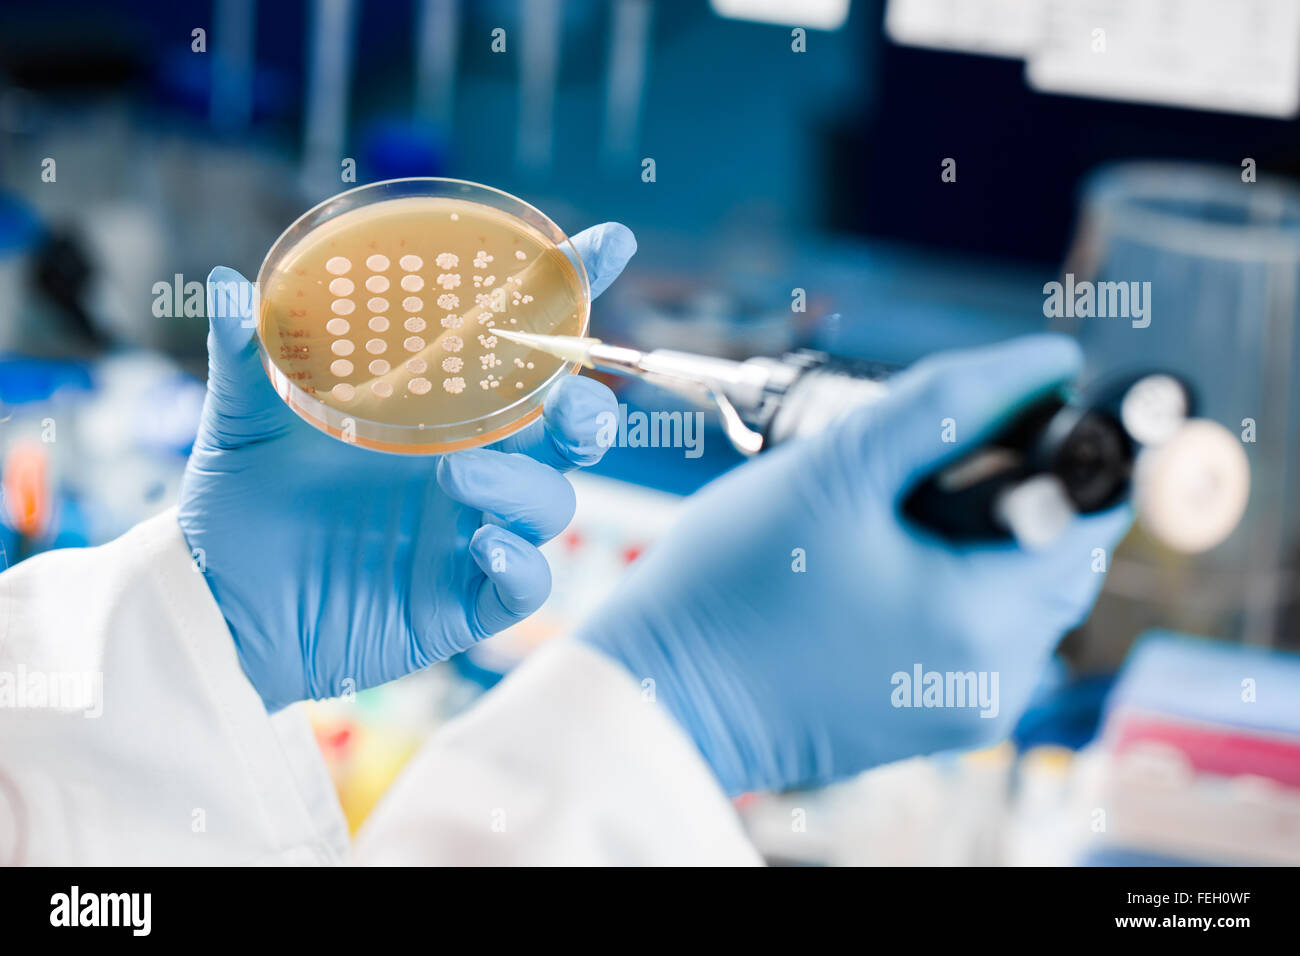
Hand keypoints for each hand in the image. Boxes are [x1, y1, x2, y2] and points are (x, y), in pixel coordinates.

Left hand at [179, 222, 636, 710]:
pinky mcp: (465, 599)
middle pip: (572, 428)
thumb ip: (245, 354)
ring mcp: (475, 528)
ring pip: (552, 501)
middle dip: (591, 410)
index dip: (570, 292)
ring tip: (455, 475)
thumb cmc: (243, 498)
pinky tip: (482, 547)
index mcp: (438, 407)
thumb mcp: (245, 419)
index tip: (607, 241)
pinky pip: (526, 583)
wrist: (221, 600)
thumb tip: (222, 284)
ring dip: (521, 484)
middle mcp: (472, 461)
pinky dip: (521, 564)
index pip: (521, 345)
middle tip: (568, 404)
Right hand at [579, 335, 1130, 793]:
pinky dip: (950, 585)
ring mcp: (961, 710)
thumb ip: (949, 405)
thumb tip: (1049, 360)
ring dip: (981, 538)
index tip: (1005, 416)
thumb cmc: (731, 585)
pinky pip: (974, 634)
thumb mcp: (837, 468)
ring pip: (1017, 594)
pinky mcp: (924, 720)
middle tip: (923, 463)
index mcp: (988, 622)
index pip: (1094, 515)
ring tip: (889, 512)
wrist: (657, 696)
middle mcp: (995, 682)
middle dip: (1016, 494)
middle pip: (1059, 556)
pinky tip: (875, 564)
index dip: (1063, 448)